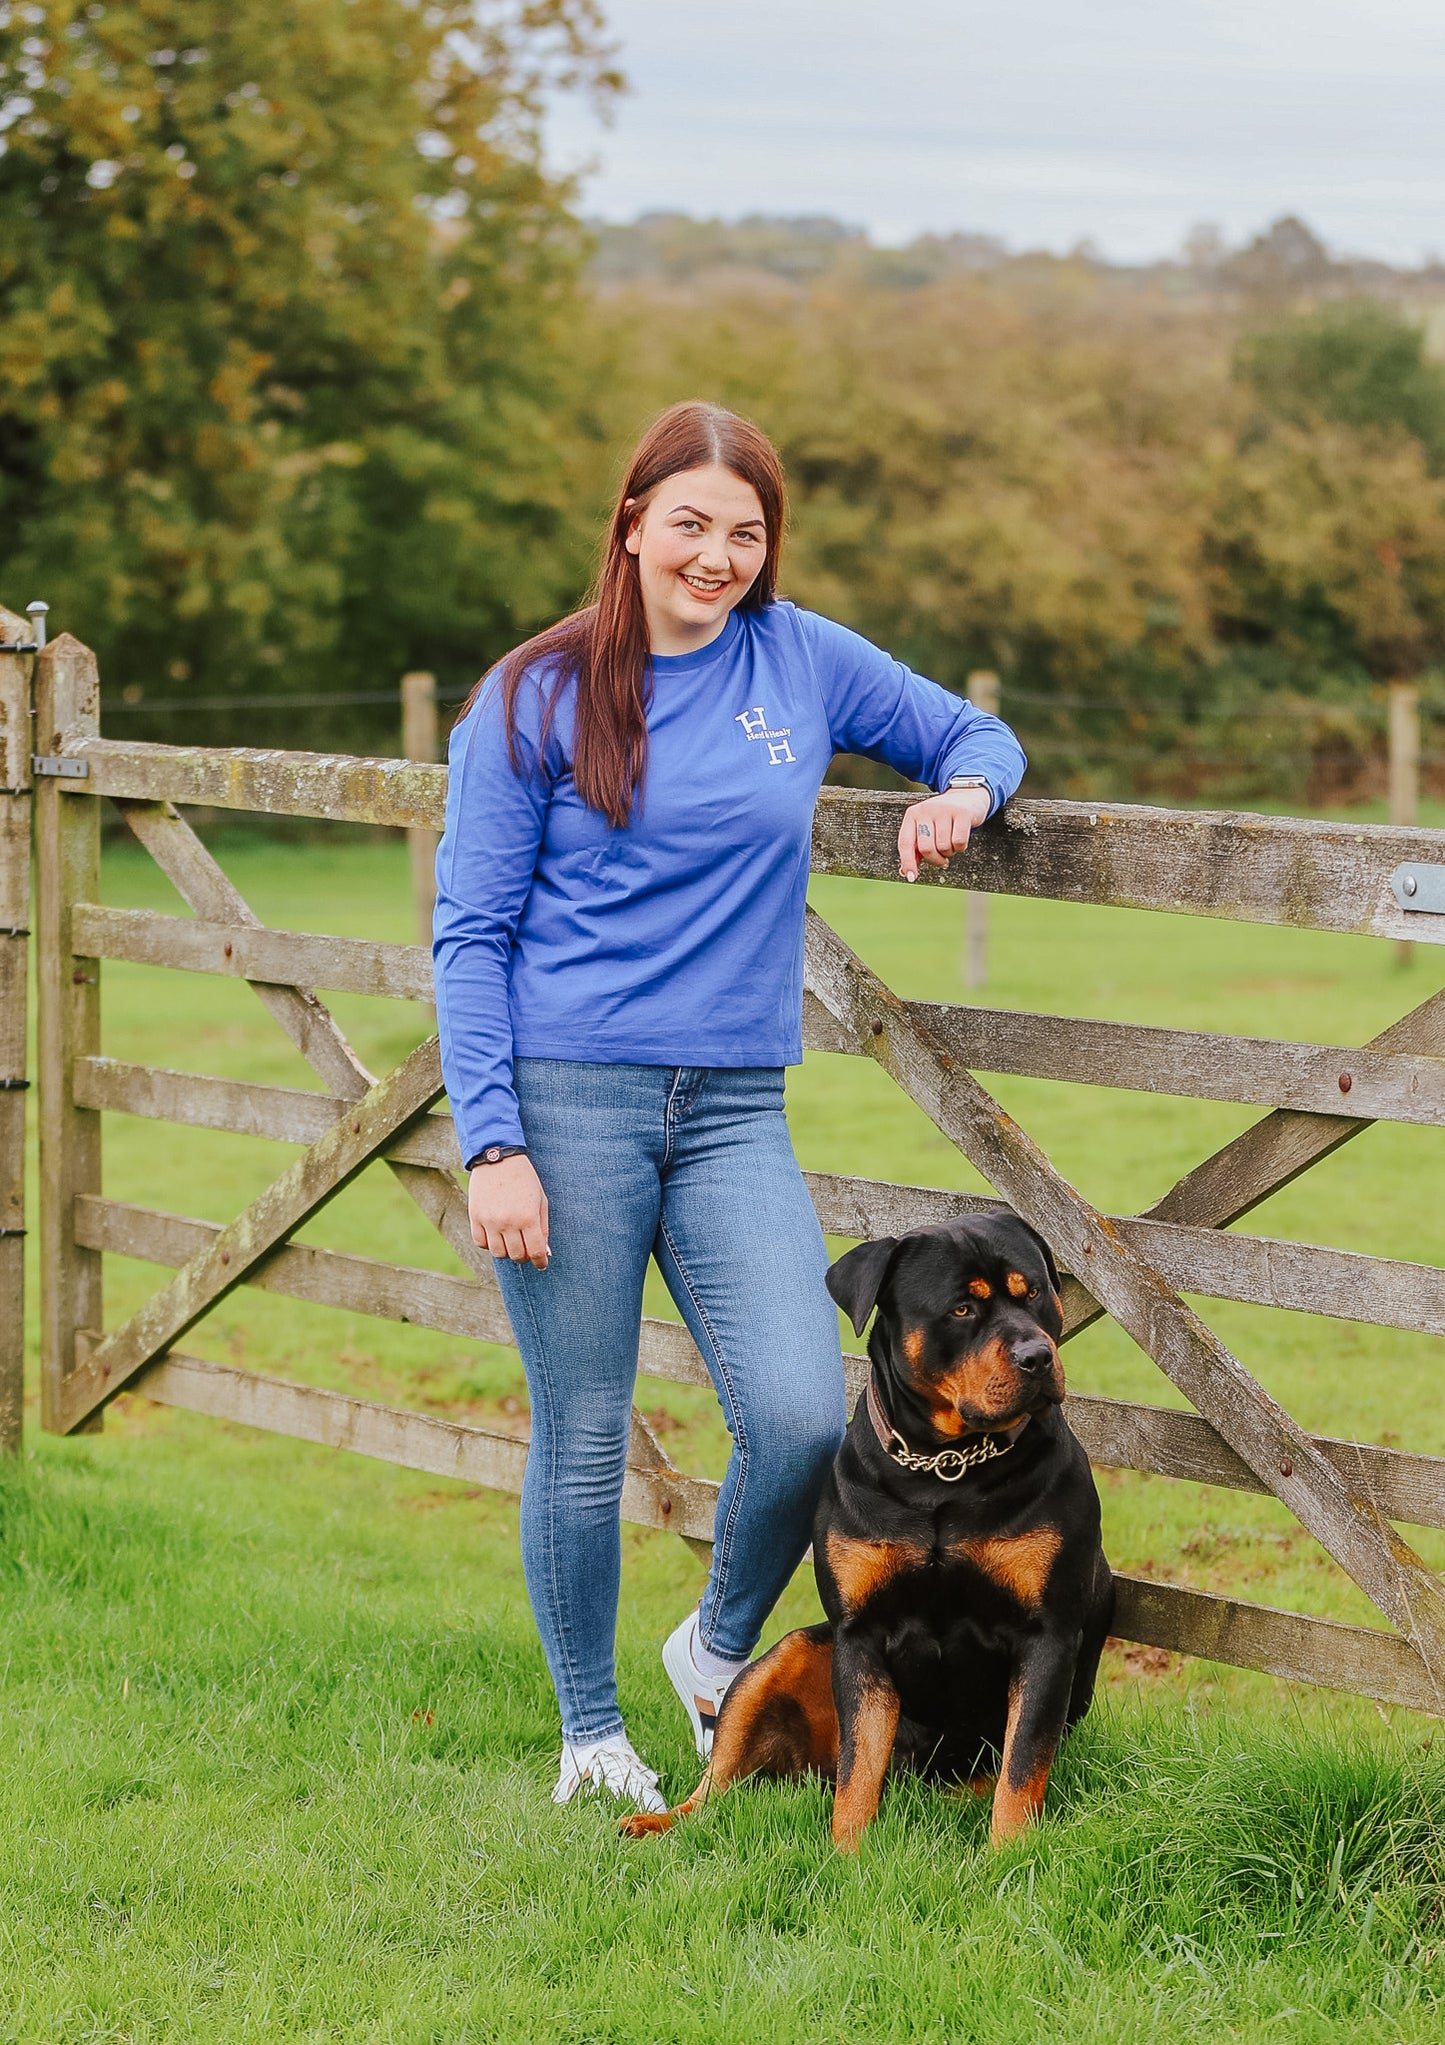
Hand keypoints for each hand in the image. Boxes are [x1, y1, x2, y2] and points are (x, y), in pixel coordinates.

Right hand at [469, 1154, 549, 1268]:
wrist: (497, 1159)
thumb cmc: (524, 1178)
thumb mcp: (540, 1200)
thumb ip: (543, 1227)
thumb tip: (544, 1252)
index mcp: (528, 1217)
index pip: (536, 1251)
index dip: (540, 1262)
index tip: (541, 1264)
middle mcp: (508, 1222)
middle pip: (517, 1255)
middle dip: (525, 1256)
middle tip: (527, 1250)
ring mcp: (490, 1221)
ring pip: (498, 1253)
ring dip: (507, 1252)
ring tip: (511, 1242)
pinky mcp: (475, 1217)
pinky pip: (480, 1243)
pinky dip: (489, 1244)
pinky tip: (496, 1236)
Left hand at [898, 786, 990, 881]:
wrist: (967, 796)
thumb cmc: (943, 817)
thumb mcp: (926, 827)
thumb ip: (916, 847)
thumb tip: (906, 872)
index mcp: (912, 814)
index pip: (905, 843)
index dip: (907, 862)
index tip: (911, 877)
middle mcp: (926, 810)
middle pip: (926, 848)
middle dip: (935, 859)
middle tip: (942, 859)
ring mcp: (944, 810)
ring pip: (944, 847)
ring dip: (950, 852)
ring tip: (951, 844)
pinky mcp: (962, 813)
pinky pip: (959, 842)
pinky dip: (961, 848)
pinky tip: (960, 841)